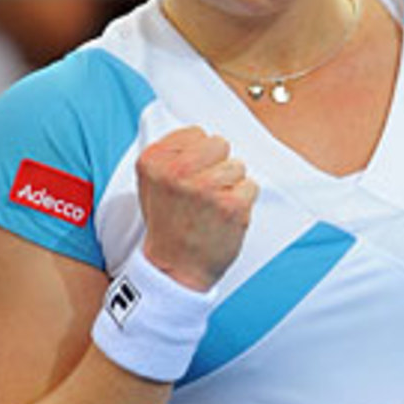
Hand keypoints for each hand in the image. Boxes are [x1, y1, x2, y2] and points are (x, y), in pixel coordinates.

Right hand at [136, 127, 257, 291]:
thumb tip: (202, 135)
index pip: (197, 133)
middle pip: (220, 144)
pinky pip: (251, 186)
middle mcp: (177, 171)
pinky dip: (243, 203)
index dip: (199, 157)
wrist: (175, 269)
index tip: (188, 180)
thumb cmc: (169, 224)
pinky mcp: (231, 205)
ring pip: (237, 166)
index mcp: (154, 160)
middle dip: (217, 166)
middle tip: (203, 194)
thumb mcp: (152, 183)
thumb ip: (171, 155)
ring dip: (231, 186)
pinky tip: (223, 218)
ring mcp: (205, 187)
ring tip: (212, 208)